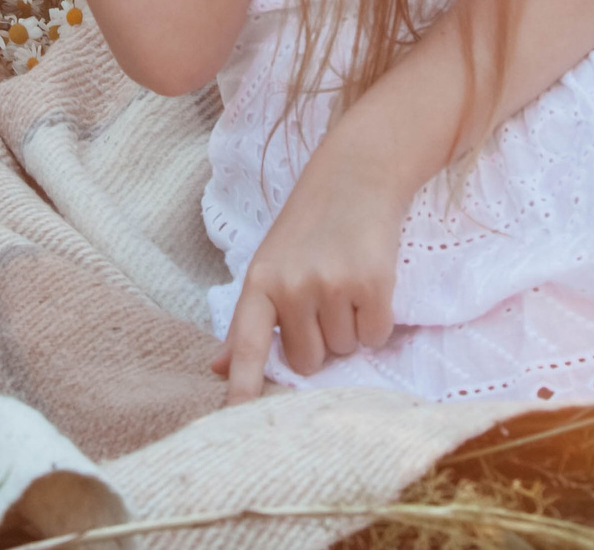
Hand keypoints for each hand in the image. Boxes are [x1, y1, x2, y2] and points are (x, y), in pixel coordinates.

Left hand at [212, 153, 404, 402]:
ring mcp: (332, 286)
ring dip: (349, 328)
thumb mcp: (269, 263)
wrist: (356, 176)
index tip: (234, 416)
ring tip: (346, 282)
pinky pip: (375, 336)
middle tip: (324, 297)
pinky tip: (369, 285)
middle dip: (320, 341)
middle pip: (308, 360)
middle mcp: (292, 286)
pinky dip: (377, 321)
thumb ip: (248, 318)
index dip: (243, 384)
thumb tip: (217, 367)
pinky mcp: (373, 285)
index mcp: (259, 281)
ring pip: (344, 350)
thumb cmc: (309, 225)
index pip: (247, 343)